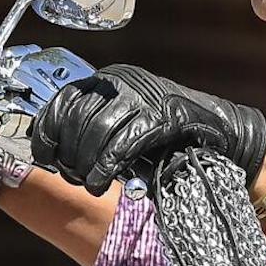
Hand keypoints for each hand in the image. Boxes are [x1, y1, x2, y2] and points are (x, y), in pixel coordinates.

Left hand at [30, 64, 265, 195]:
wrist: (220, 133)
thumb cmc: (169, 136)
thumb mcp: (124, 126)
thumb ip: (94, 131)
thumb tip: (55, 152)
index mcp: (109, 81)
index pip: (64, 100)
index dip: (47, 132)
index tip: (44, 157)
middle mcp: (123, 82)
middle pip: (77, 119)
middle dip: (69, 155)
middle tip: (74, 178)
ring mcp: (144, 96)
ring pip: (97, 132)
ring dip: (87, 165)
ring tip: (92, 185)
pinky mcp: (163, 116)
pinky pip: (123, 143)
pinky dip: (107, 167)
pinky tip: (104, 182)